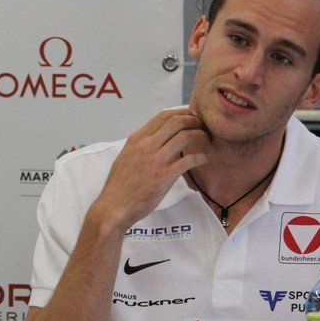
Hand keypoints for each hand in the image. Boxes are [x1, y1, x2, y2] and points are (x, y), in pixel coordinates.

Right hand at [92, 108, 209, 230]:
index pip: (162, 116)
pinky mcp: (164, 176)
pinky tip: (204, 159)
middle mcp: (146, 145)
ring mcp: (156, 160)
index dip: (180, 113)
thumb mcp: (125, 157)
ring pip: (185, 136)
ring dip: (199, 135)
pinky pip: (189, 160)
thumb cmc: (119, 186)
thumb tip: (155, 140)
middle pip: (176, 121)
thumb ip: (140, 147)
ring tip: (205, 139)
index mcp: (136, 139)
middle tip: (201, 126)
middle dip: (193, 120)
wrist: (114, 207)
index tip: (190, 116)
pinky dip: (201, 157)